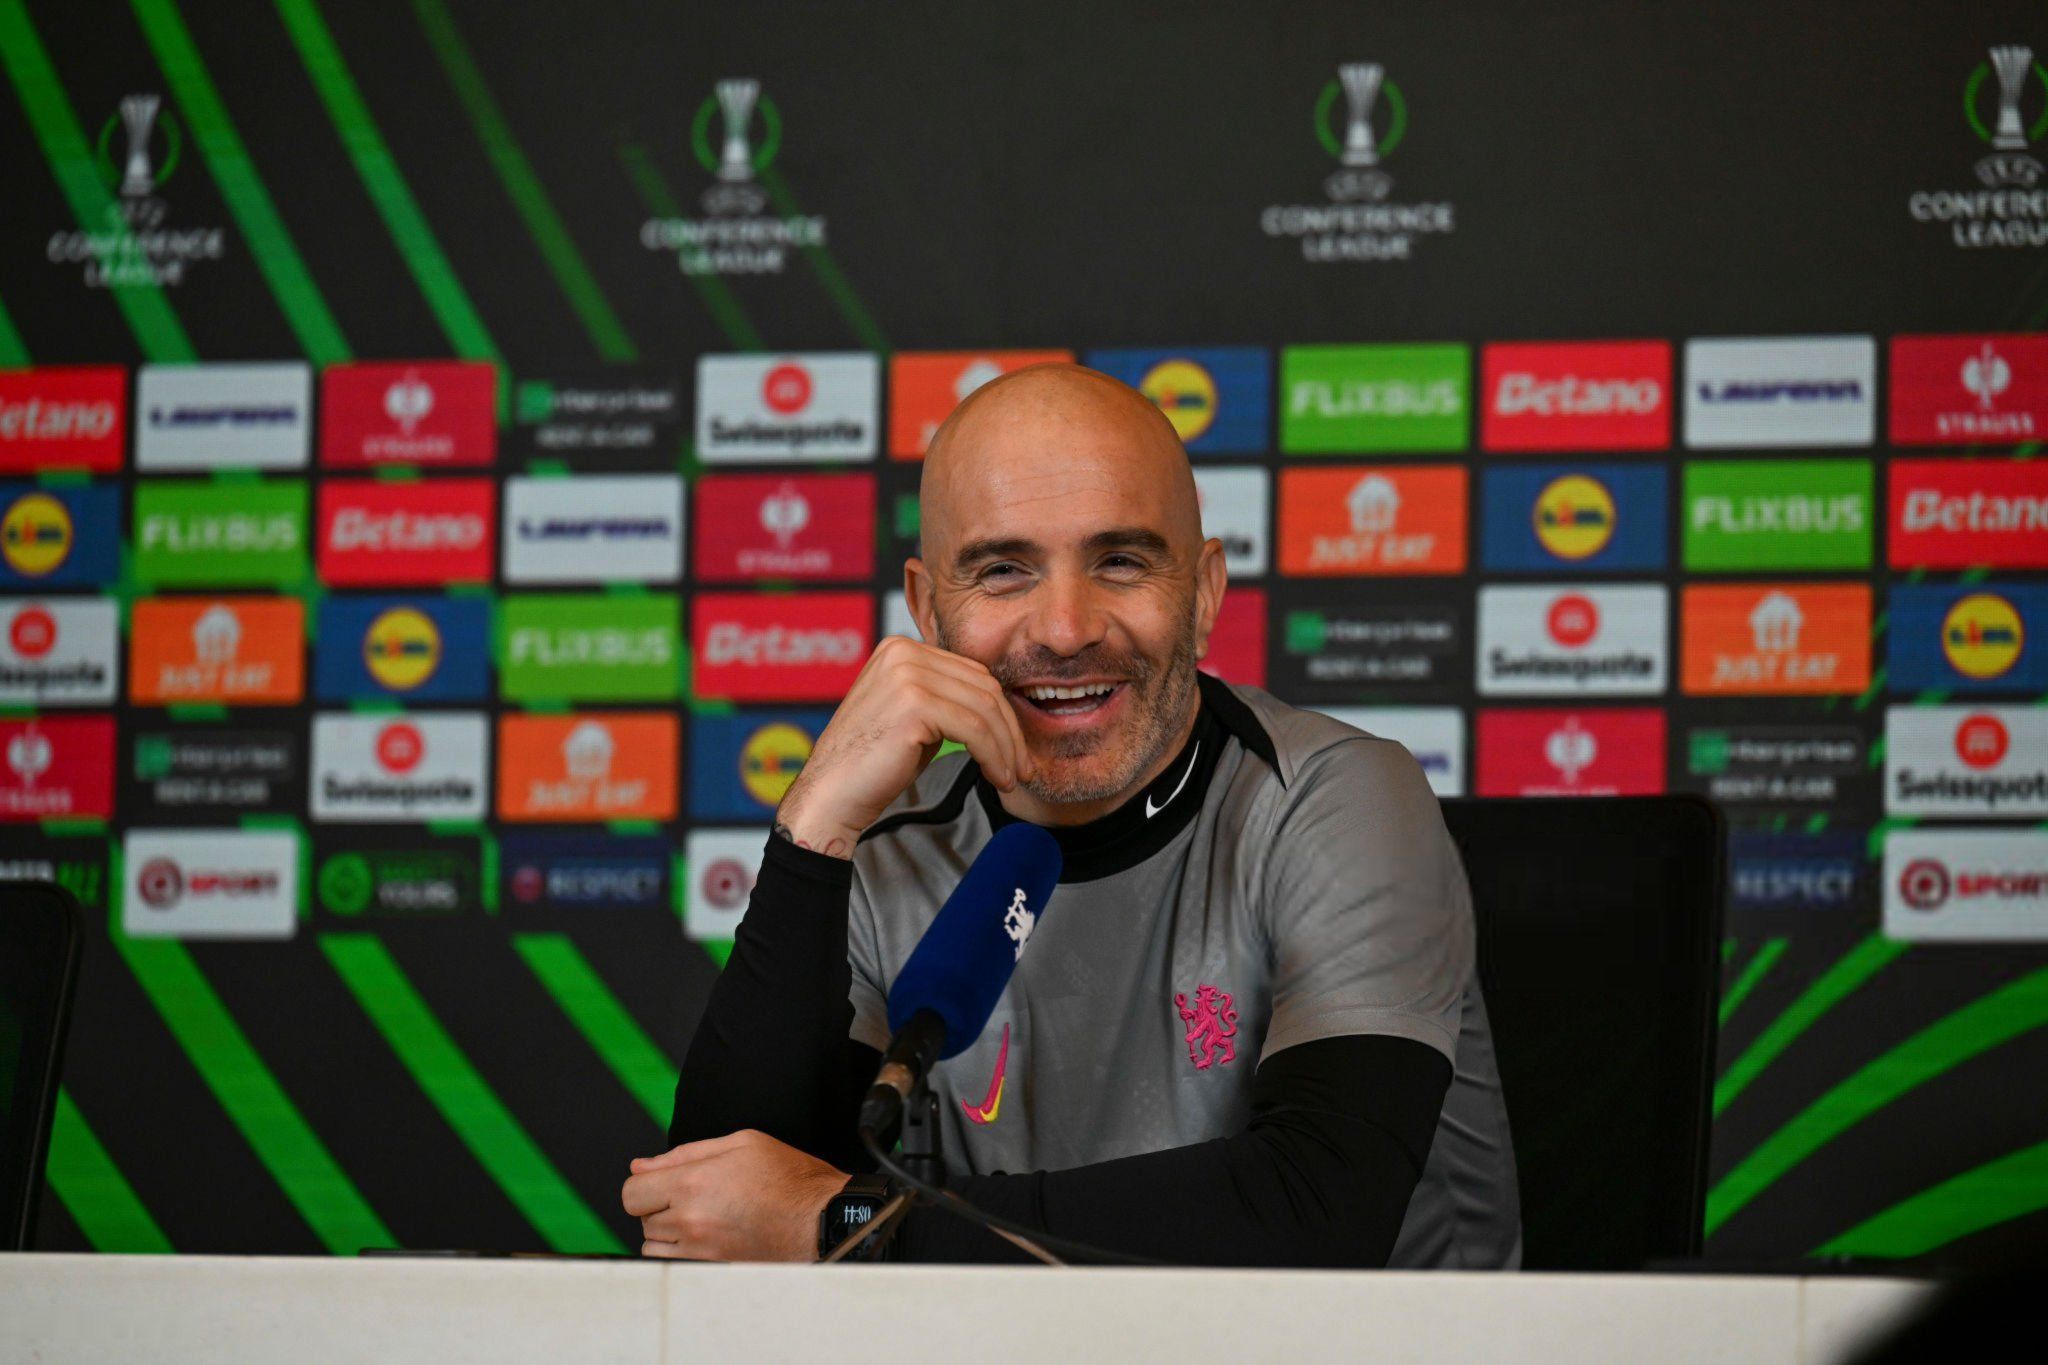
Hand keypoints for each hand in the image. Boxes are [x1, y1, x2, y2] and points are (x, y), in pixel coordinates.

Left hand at [622, 1130, 846, 1261]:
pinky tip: (706, 1236)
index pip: (632, 1193)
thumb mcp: (741, 1142)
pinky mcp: (710, 1270)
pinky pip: (671, 1263)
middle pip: (641, 1218)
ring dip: (666, 1230)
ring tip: (700, 1216)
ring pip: (652, 1245)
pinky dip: (679, 1251)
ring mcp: (699, 1250)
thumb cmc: (788, 1179)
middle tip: (693, 1195)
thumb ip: (685, 1153)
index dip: (644, 1184)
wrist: (819, 1220)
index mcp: (693, 1182)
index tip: (662, 1183)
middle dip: (659, 1204)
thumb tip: (641, 1166)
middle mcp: (690, 1220)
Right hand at [775, 636, 1032, 856]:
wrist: (831, 795)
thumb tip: (998, 704)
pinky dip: (994, 755)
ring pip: (984, 708)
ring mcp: (906, 675)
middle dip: (1010, 729)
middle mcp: (903, 652)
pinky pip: (975, 729)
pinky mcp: (914, 704)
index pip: (972, 673)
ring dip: (1006, 747)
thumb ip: (946, 698)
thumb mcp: (913, 717)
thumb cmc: (873, 764)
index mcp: (900, 648)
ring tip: (1011, 778)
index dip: (1000, 711)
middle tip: (1021, 766)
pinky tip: (997, 777)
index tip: (1014, 747)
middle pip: (983, 686)